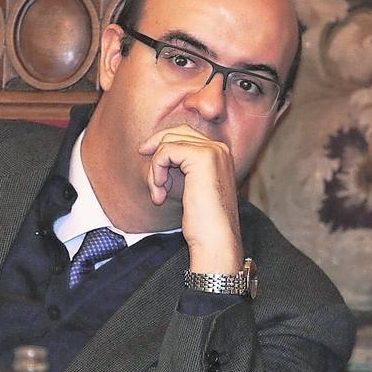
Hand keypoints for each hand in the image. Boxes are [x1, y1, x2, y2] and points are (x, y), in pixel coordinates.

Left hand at [138, 126, 242, 272]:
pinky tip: (160, 192)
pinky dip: (156, 171)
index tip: (154, 172)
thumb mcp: (190, 187)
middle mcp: (220, 147)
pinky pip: (165, 151)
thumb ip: (180, 166)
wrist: (215, 239)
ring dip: (155, 169)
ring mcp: (212, 150)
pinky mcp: (202, 157)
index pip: (185, 135)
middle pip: (176, 132)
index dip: (163, 148)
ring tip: (158, 193)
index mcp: (220, 154)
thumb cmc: (202, 221)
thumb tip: (153, 148)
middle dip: (156, 153)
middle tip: (151, 179)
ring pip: (168, 143)